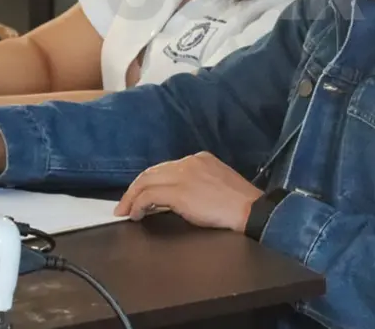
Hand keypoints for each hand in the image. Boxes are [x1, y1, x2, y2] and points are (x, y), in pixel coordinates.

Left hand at [114, 152, 262, 232]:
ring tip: (126, 211)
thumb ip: (196, 184)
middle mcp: (189, 162)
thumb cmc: (239, 203)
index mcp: (200, 158)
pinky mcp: (179, 192)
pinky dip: (137, 206)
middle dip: (134, 189)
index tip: (142, 195)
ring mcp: (183, 176)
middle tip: (124, 205)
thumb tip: (171, 199)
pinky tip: (136, 215)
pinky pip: (148, 197)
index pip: (166, 167)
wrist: (250, 209)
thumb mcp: (217, 184)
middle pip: (151, 172)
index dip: (150, 182)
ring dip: (131, 198)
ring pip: (145, 182)